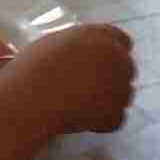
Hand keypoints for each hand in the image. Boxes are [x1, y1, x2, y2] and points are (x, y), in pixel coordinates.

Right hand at [0, 21, 132, 138]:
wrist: (34, 93)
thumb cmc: (35, 66)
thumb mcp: (56, 43)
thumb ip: (77, 47)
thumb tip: (78, 58)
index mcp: (101, 35)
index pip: (121, 41)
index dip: (110, 55)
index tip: (98, 67)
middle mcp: (117, 56)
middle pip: (126, 68)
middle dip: (112, 79)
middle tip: (88, 91)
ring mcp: (121, 85)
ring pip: (123, 95)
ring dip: (108, 102)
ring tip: (79, 107)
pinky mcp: (116, 111)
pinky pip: (115, 119)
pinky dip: (102, 124)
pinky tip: (81, 121)